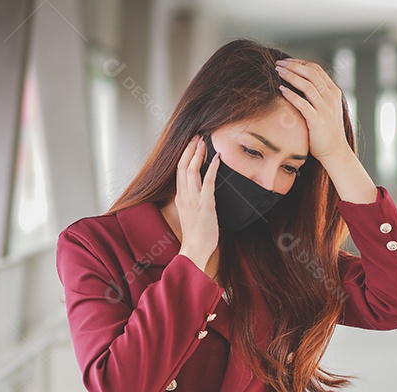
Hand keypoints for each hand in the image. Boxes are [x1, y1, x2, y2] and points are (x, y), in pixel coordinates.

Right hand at [175, 135, 220, 278]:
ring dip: (198, 154)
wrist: (194, 250)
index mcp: (180, 198)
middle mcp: (184, 195)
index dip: (185, 157)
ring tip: (203, 141)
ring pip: (192, 170)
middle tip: (196, 137)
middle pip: (183, 166)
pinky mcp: (204, 204)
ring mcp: (193, 199)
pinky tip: (217, 158)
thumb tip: (202, 195)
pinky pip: (207, 182)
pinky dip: (212, 168)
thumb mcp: (191, 215)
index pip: (180, 172)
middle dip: (189, 149)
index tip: (191, 145)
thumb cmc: (196, 236)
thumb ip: (193, 203)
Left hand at [274, 58, 350, 161]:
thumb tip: (299, 81)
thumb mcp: (326, 107)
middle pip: (311, 74)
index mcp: (333, 92)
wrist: (335, 151)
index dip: (300, 63)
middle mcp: (331, 98)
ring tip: (278, 72)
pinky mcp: (318, 121)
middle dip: (293, 66)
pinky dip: (291, 95)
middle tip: (278, 63)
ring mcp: (325, 109)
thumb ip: (317, 94)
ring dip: (291, 76)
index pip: (316, 69)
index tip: (286, 62)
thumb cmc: (326, 130)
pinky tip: (281, 90)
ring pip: (308, 86)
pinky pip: (303, 104)